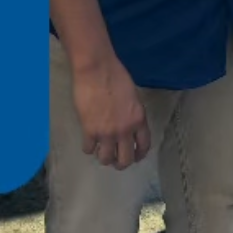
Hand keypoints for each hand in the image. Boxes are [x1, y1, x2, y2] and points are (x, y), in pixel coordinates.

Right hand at [71, 54, 151, 168]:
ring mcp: (107, 133)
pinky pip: (89, 149)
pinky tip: (88, 141)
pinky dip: (88, 147)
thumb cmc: (115, 75)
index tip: (134, 156)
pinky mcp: (89, 131)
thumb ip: (132, 114)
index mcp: (139, 120)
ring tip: (100, 151)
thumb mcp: (133, 96)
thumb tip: (128, 125)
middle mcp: (125, 131)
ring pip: (106, 159)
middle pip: (125, 159)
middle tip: (115, 160)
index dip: (139, 154)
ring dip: (104, 157)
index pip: (144, 146)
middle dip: (120, 163)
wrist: (96, 69)